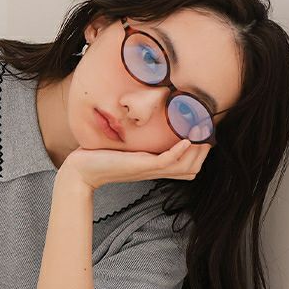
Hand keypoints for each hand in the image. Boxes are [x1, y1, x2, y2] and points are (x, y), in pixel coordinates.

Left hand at [61, 134, 211, 190]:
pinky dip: (180, 151)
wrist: (81, 170)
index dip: (200, 153)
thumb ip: (137, 138)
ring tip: (202, 132)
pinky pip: (167, 161)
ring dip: (198, 150)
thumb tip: (143, 119)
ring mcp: (148, 169)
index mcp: (153, 166)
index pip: (188, 167)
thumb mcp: (125, 146)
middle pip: (192, 170)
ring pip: (185, 167)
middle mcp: (154, 170)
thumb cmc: (99, 157)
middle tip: (206, 131)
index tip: (203, 133)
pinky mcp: (140, 165)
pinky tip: (187, 140)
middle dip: (204, 151)